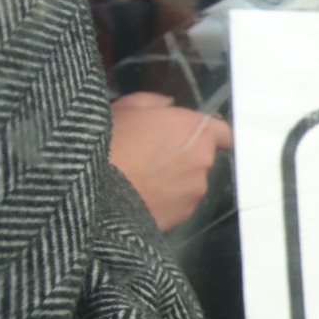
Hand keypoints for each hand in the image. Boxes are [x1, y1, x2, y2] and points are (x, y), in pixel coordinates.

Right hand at [109, 93, 231, 230]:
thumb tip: (169, 104)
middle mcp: (203, 161)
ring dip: (173, 179)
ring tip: (139, 178)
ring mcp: (195, 191)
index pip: (224, 132)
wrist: (93, 193)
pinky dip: (165, 200)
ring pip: (189, 181)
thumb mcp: (125, 108)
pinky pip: (178, 203)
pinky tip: (140, 196)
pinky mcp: (183, 216)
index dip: (210, 134)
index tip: (195, 136)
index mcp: (195, 130)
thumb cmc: (110, 143)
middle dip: (182, 155)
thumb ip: (155, 102)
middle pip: (201, 157)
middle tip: (149, 155)